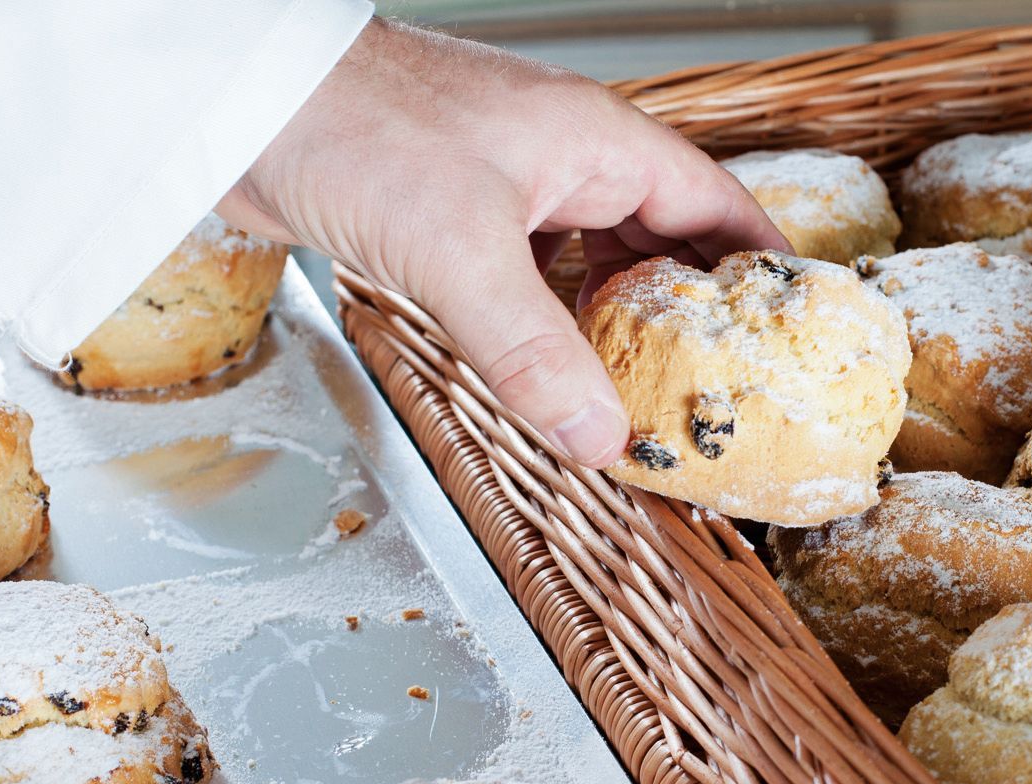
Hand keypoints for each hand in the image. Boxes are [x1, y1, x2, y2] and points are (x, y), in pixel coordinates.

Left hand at [218, 17, 786, 466]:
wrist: (235, 97)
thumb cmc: (350, 124)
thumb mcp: (460, 250)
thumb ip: (533, 351)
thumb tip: (600, 438)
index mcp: (598, 143)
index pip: (716, 204)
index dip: (763, 267)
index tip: (796, 330)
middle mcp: (563, 161)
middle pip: (662, 241)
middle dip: (694, 315)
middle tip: (721, 389)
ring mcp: (507, 188)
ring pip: (593, 264)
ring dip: (617, 326)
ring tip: (643, 394)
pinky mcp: (451, 217)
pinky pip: (530, 281)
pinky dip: (550, 326)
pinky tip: (548, 368)